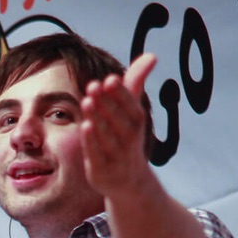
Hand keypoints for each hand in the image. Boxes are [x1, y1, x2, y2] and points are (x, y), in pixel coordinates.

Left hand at [82, 52, 157, 198]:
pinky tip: (85, 126)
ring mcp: (117, 157)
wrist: (128, 182)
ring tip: (87, 101)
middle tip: (93, 85)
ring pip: (108, 137)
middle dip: (107, 103)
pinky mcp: (102, 171)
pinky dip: (93, 142)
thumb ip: (135, 84)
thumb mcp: (131, 111)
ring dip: (98, 119)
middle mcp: (130, 140)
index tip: (110, 78)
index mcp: (137, 124)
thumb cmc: (126, 139)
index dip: (121, 94)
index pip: (131, 107)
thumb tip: (152, 55)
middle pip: (119, 120)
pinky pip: (98, 155)